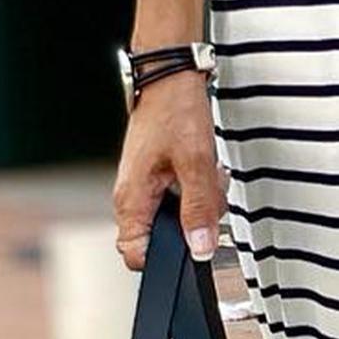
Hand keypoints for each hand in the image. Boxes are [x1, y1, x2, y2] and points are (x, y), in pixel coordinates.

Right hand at [112, 71, 226, 271]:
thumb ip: (199, 209)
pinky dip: (199, 188)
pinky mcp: (157, 178)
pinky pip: (182, 199)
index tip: (191, 246)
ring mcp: (144, 188)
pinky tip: (205, 170)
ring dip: (201, 202)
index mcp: (131, 200)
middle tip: (206, 197)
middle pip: (164, 238)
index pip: (135, 255)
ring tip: (207, 174)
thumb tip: (200, 248)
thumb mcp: (196, 164)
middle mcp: (132, 198)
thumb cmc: (174, 111)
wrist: (170, 78)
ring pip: (178, 218)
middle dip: (193, 224)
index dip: (164, 260)